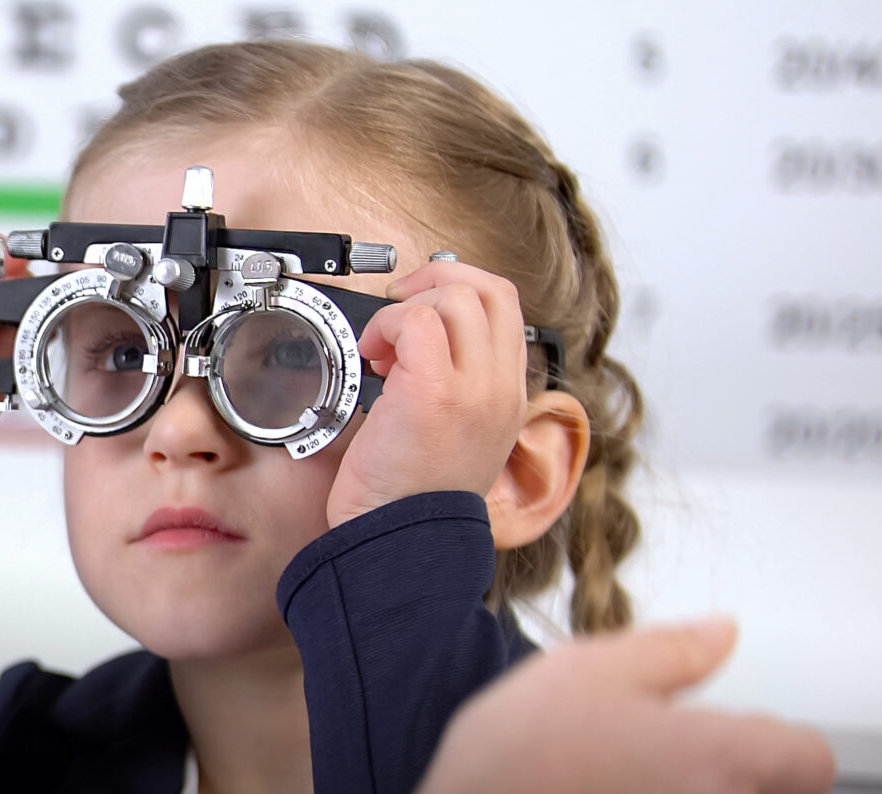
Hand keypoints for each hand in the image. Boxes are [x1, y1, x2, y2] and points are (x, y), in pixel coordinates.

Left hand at [326, 260, 530, 527]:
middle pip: (490, 289)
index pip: (505, 307)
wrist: (402, 544)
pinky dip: (387, 325)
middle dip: (436, 281)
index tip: (419, 310)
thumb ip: (457, 389)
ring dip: (407, 309)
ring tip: (383, 349)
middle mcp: (500, 388)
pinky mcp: (434, 392)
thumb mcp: (457, 438)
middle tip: (397, 309)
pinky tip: (373, 358)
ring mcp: (473, 389)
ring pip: (456, 298)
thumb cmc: (412, 497)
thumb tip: (420, 346)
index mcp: (508, 396)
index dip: (459, 291)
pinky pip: (418, 321)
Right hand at [421, 619, 836, 793]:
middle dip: (736, 767)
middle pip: (773, 791)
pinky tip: (606, 793)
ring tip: (630, 776)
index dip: (782, 739)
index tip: (743, 728)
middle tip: (674, 750)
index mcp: (723, 756)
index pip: (810, 758)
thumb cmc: (520, 759)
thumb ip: (672, 649)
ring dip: (695, 787)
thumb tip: (721, 633)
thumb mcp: (588, 668)